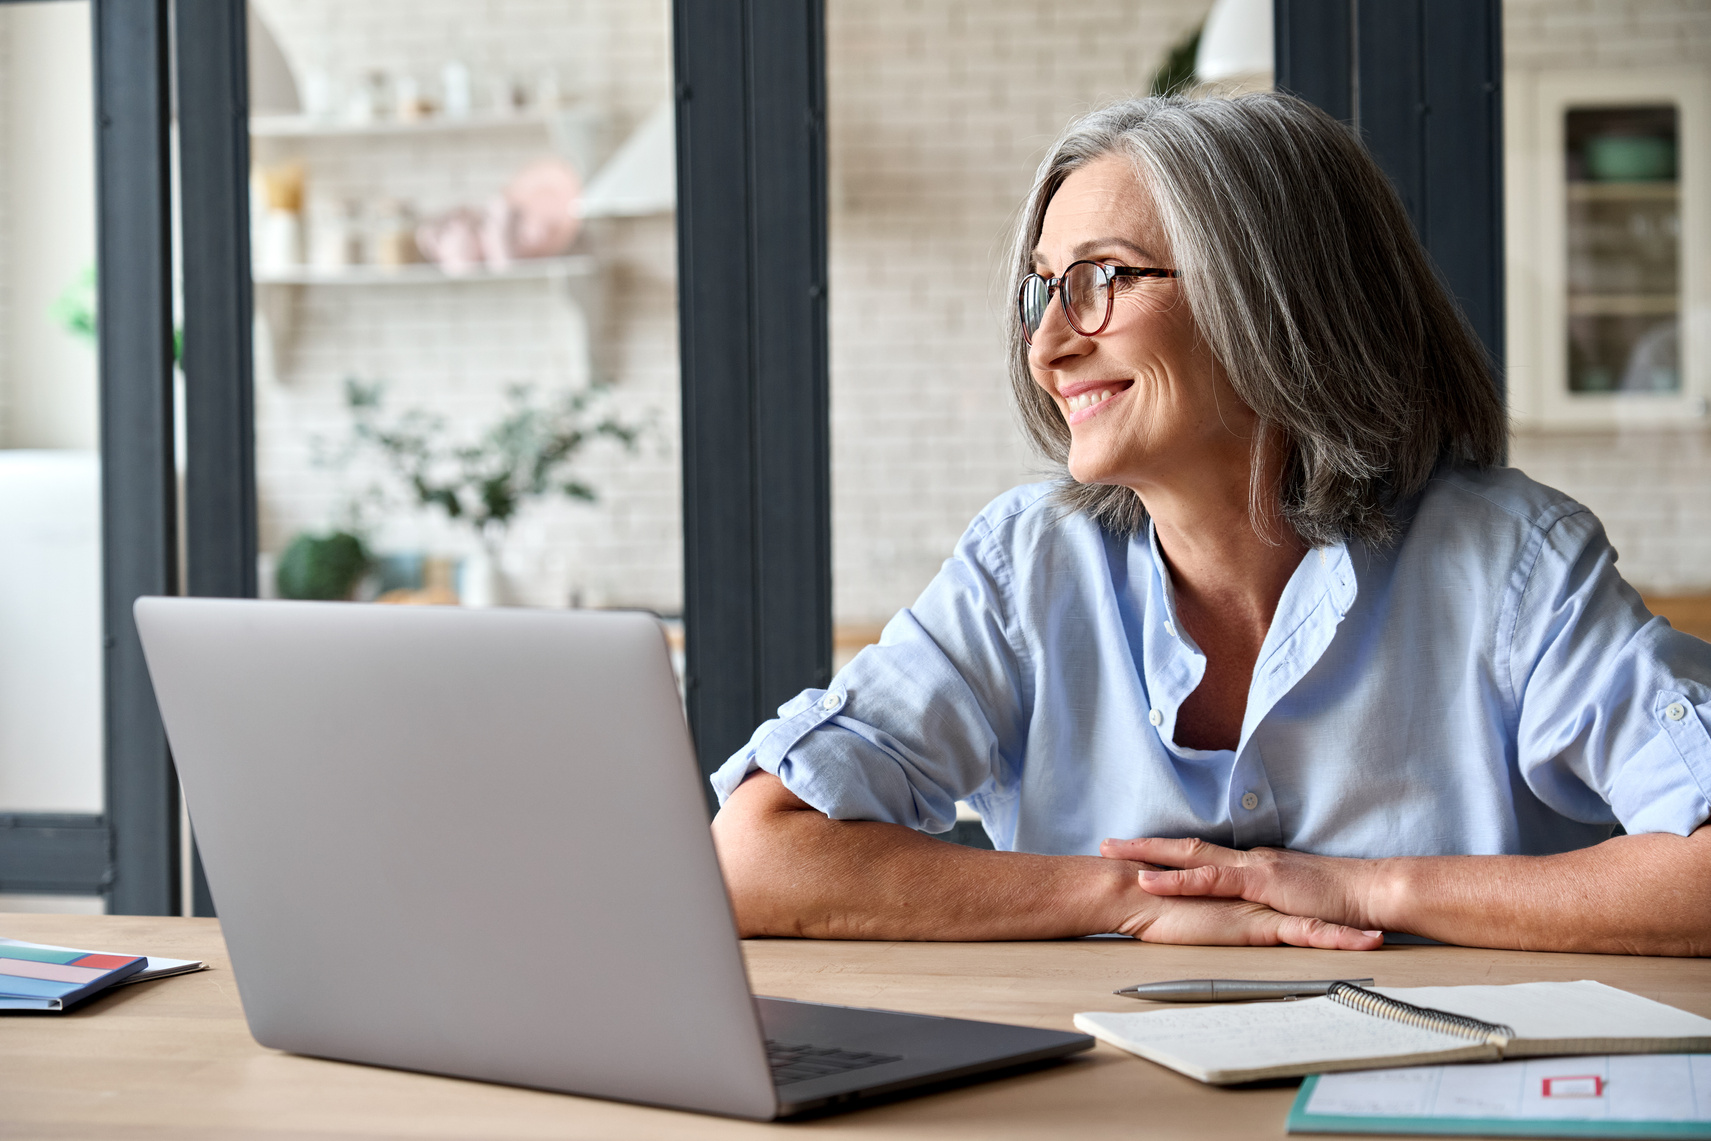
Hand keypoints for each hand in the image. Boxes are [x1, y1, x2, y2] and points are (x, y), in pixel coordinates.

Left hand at [1101, 837, 1390, 935]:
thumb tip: (1247, 906)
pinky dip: (1182, 880)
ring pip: (1191, 857)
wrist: (1372, 894)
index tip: (1131, 852)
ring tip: (1116, 855)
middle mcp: (1247, 860)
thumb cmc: (1338, 900)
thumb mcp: (1293, 899)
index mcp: (1252, 865)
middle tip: (1106, 844)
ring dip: (1152, 856)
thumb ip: (1268, 900)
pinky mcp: (1263, 883)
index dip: (1164, 853)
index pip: (1200, 854)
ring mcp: (1254, 869)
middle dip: (1144, 846)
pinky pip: (1215, 880)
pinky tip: (1156, 880)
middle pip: (1186, 847)